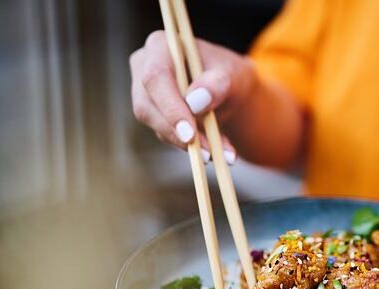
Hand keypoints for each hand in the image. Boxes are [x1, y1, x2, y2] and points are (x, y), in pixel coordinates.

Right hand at [129, 31, 257, 162]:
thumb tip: (196, 101)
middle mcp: (144, 67)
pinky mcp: (152, 114)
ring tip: (215, 153)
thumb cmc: (229, 75)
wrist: (229, 89)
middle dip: (176, 132)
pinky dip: (190, 147)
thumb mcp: (233, 75)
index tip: (190, 133)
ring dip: (185, 143)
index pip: (156, 77)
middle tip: (205, 152)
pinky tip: (213, 151)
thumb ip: (218, 84)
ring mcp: (144, 92)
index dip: (170, 107)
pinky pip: (165, 134)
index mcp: (161, 46)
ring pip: (154, 123)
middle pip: (147, 104)